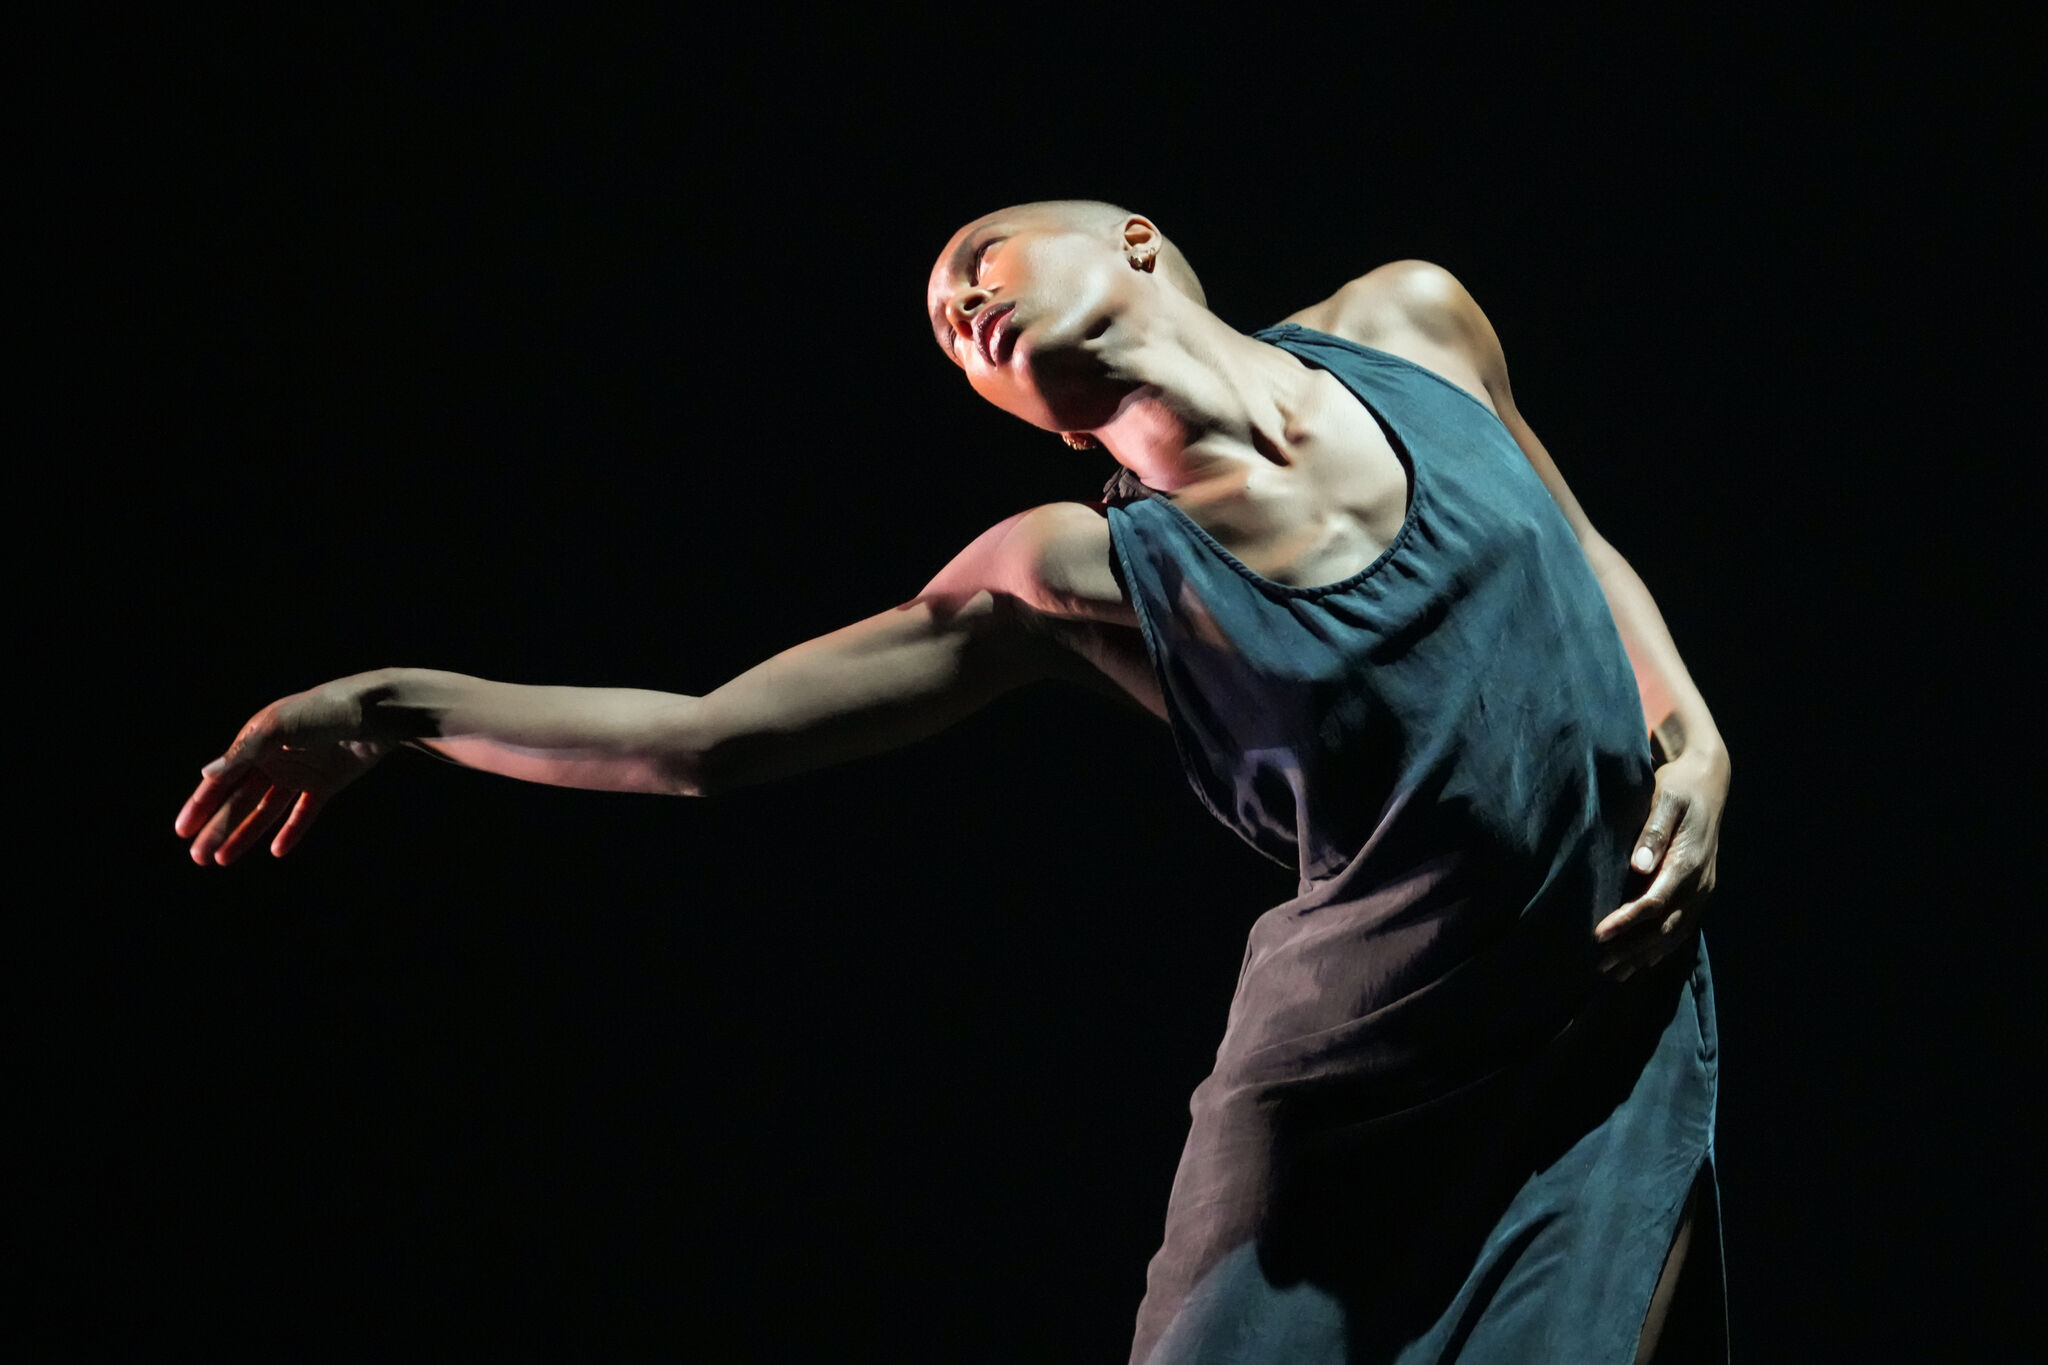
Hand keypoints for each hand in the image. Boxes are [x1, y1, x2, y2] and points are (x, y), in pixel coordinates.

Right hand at [175, 680, 391, 865]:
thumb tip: (206, 775)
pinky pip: (303, 812)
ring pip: (266, 810)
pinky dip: (291, 831)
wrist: (376, 711)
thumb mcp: (280, 728)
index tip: (181, 831)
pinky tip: (276, 850)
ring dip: (246, 834)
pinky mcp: (326, 783)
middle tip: (198, 858)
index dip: (201, 805)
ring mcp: (301, 772)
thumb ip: (245, 753)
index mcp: (256, 741)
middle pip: (240, 800)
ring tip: (222, 860)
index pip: (222, 780)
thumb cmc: (323, 711)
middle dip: (218, 828)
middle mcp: (275, 758)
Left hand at [1595, 743, 1727, 979]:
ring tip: (1616, 974)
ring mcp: (1703, 890)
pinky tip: (1644, 961)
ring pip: (1675, 933)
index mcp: (1688, 862)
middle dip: (1633, 949)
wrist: (1708, 783)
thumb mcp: (1666, 800)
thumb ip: (1653, 832)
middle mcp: (1699, 883)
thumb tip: (1639, 865)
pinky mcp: (1700, 891)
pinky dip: (1663, 947)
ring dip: (1646, 955)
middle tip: (1600, 966)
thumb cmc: (1679, 788)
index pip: (1654, 902)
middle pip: (1664, 927)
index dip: (1626, 921)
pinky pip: (1683, 927)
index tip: (1598, 934)